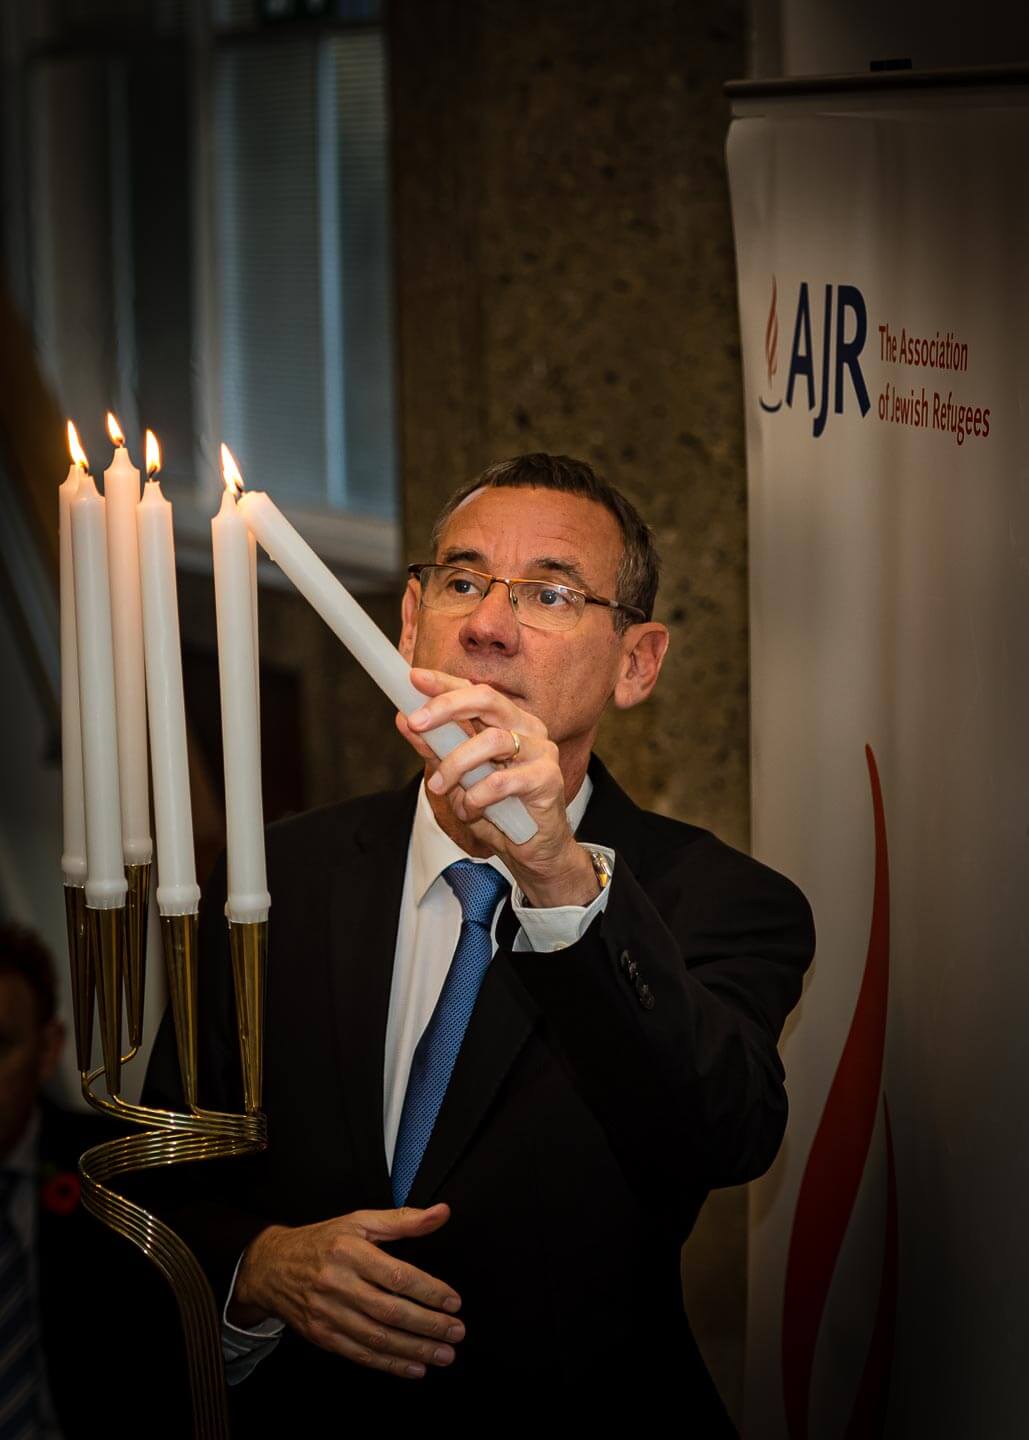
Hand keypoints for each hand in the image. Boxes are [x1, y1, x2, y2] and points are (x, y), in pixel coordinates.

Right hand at [230, 1203, 463, 1379]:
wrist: (272, 1267)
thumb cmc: (323, 1241)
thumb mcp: (359, 1221)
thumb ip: (403, 1220)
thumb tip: (441, 1213)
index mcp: (350, 1251)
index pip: (396, 1275)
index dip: (429, 1291)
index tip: (454, 1302)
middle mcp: (338, 1284)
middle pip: (390, 1311)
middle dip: (428, 1325)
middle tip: (456, 1332)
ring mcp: (328, 1313)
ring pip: (377, 1337)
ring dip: (414, 1349)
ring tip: (443, 1354)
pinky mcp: (322, 1336)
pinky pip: (360, 1354)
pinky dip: (389, 1364)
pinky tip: (414, 1366)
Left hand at [396, 667, 598, 908]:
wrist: (532, 849)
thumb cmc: (498, 808)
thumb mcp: (457, 777)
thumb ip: (436, 748)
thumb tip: (403, 719)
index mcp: (508, 721)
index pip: (475, 691)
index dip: (444, 682)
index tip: (414, 677)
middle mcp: (528, 728)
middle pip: (488, 700)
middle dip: (447, 706)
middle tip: (416, 721)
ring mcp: (542, 751)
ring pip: (493, 740)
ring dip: (456, 764)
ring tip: (440, 787)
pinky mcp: (548, 778)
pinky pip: (502, 781)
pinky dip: (477, 796)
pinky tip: (471, 810)